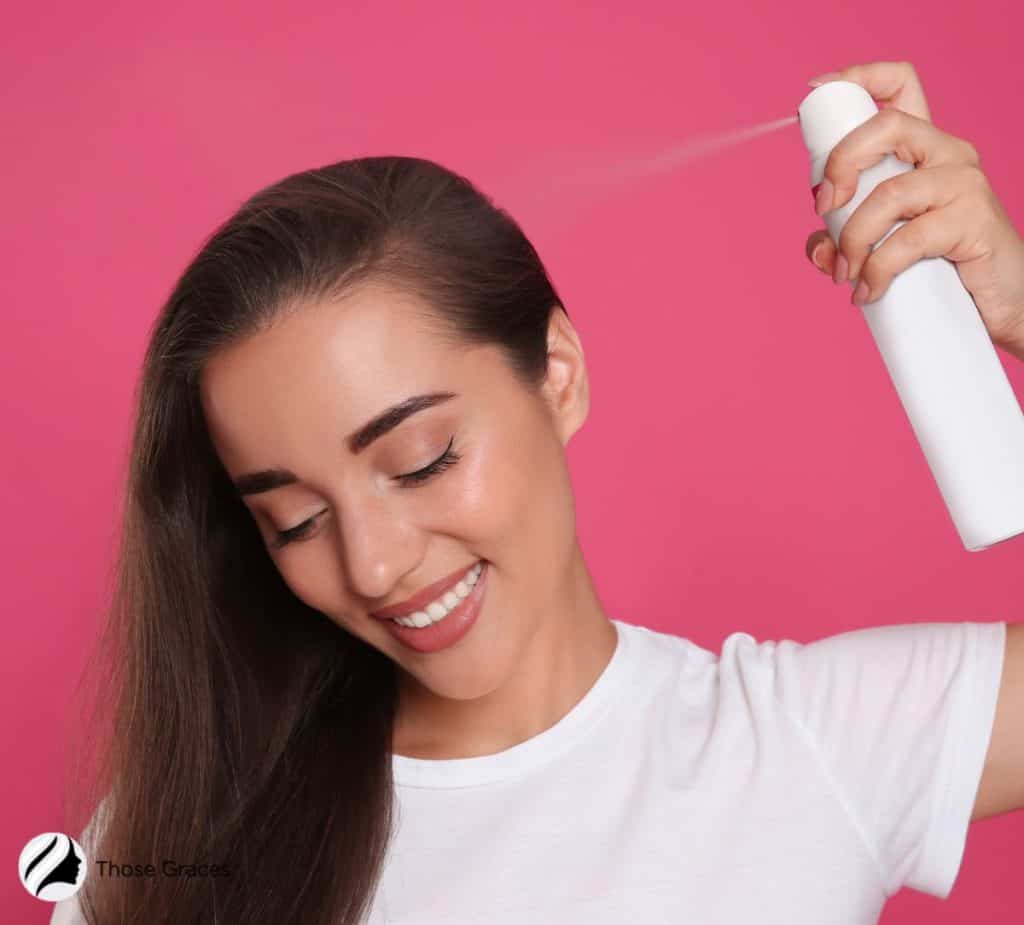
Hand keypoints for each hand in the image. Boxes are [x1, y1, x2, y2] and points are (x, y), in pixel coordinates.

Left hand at [804, 60, 1023, 360]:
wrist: (999, 302)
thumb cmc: (939, 267)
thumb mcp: (880, 246)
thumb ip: (842, 239)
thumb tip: (818, 248)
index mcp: (922, 149)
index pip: (901, 85)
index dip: (858, 78)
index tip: (818, 91)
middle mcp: (947, 154)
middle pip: (888, 125)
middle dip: (841, 163)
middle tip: (823, 209)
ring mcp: (963, 184)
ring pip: (890, 193)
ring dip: (853, 239)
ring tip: (846, 274)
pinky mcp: (972, 220)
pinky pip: (909, 239)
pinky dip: (877, 269)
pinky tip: (868, 290)